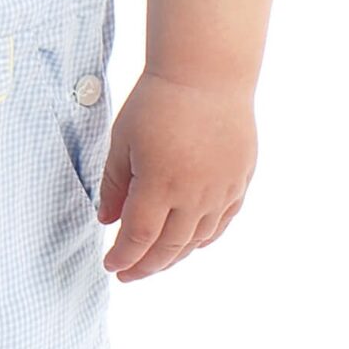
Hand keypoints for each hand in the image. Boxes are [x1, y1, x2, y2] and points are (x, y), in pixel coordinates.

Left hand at [96, 68, 256, 280]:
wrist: (207, 73)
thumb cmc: (157, 101)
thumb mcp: (122, 141)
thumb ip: (114, 185)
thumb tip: (108, 221)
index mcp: (160, 184)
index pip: (138, 238)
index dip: (123, 257)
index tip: (110, 265)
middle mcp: (195, 194)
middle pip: (169, 247)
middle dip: (145, 266)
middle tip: (128, 274)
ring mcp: (222, 190)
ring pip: (197, 240)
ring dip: (174, 256)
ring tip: (155, 261)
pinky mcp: (240, 180)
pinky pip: (222, 222)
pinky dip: (203, 238)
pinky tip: (189, 243)